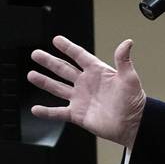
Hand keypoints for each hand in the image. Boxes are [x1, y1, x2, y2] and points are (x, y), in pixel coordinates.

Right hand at [27, 36, 146, 147]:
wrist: (132, 123)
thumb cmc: (134, 100)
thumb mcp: (129, 78)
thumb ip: (124, 60)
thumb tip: (127, 42)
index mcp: (98, 72)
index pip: (80, 56)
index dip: (68, 48)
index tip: (56, 40)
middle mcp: (86, 83)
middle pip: (64, 69)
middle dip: (49, 61)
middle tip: (36, 54)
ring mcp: (80, 98)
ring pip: (58, 88)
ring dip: (44, 82)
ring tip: (31, 74)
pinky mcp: (77, 114)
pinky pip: (58, 112)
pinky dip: (46, 112)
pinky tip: (36, 109)